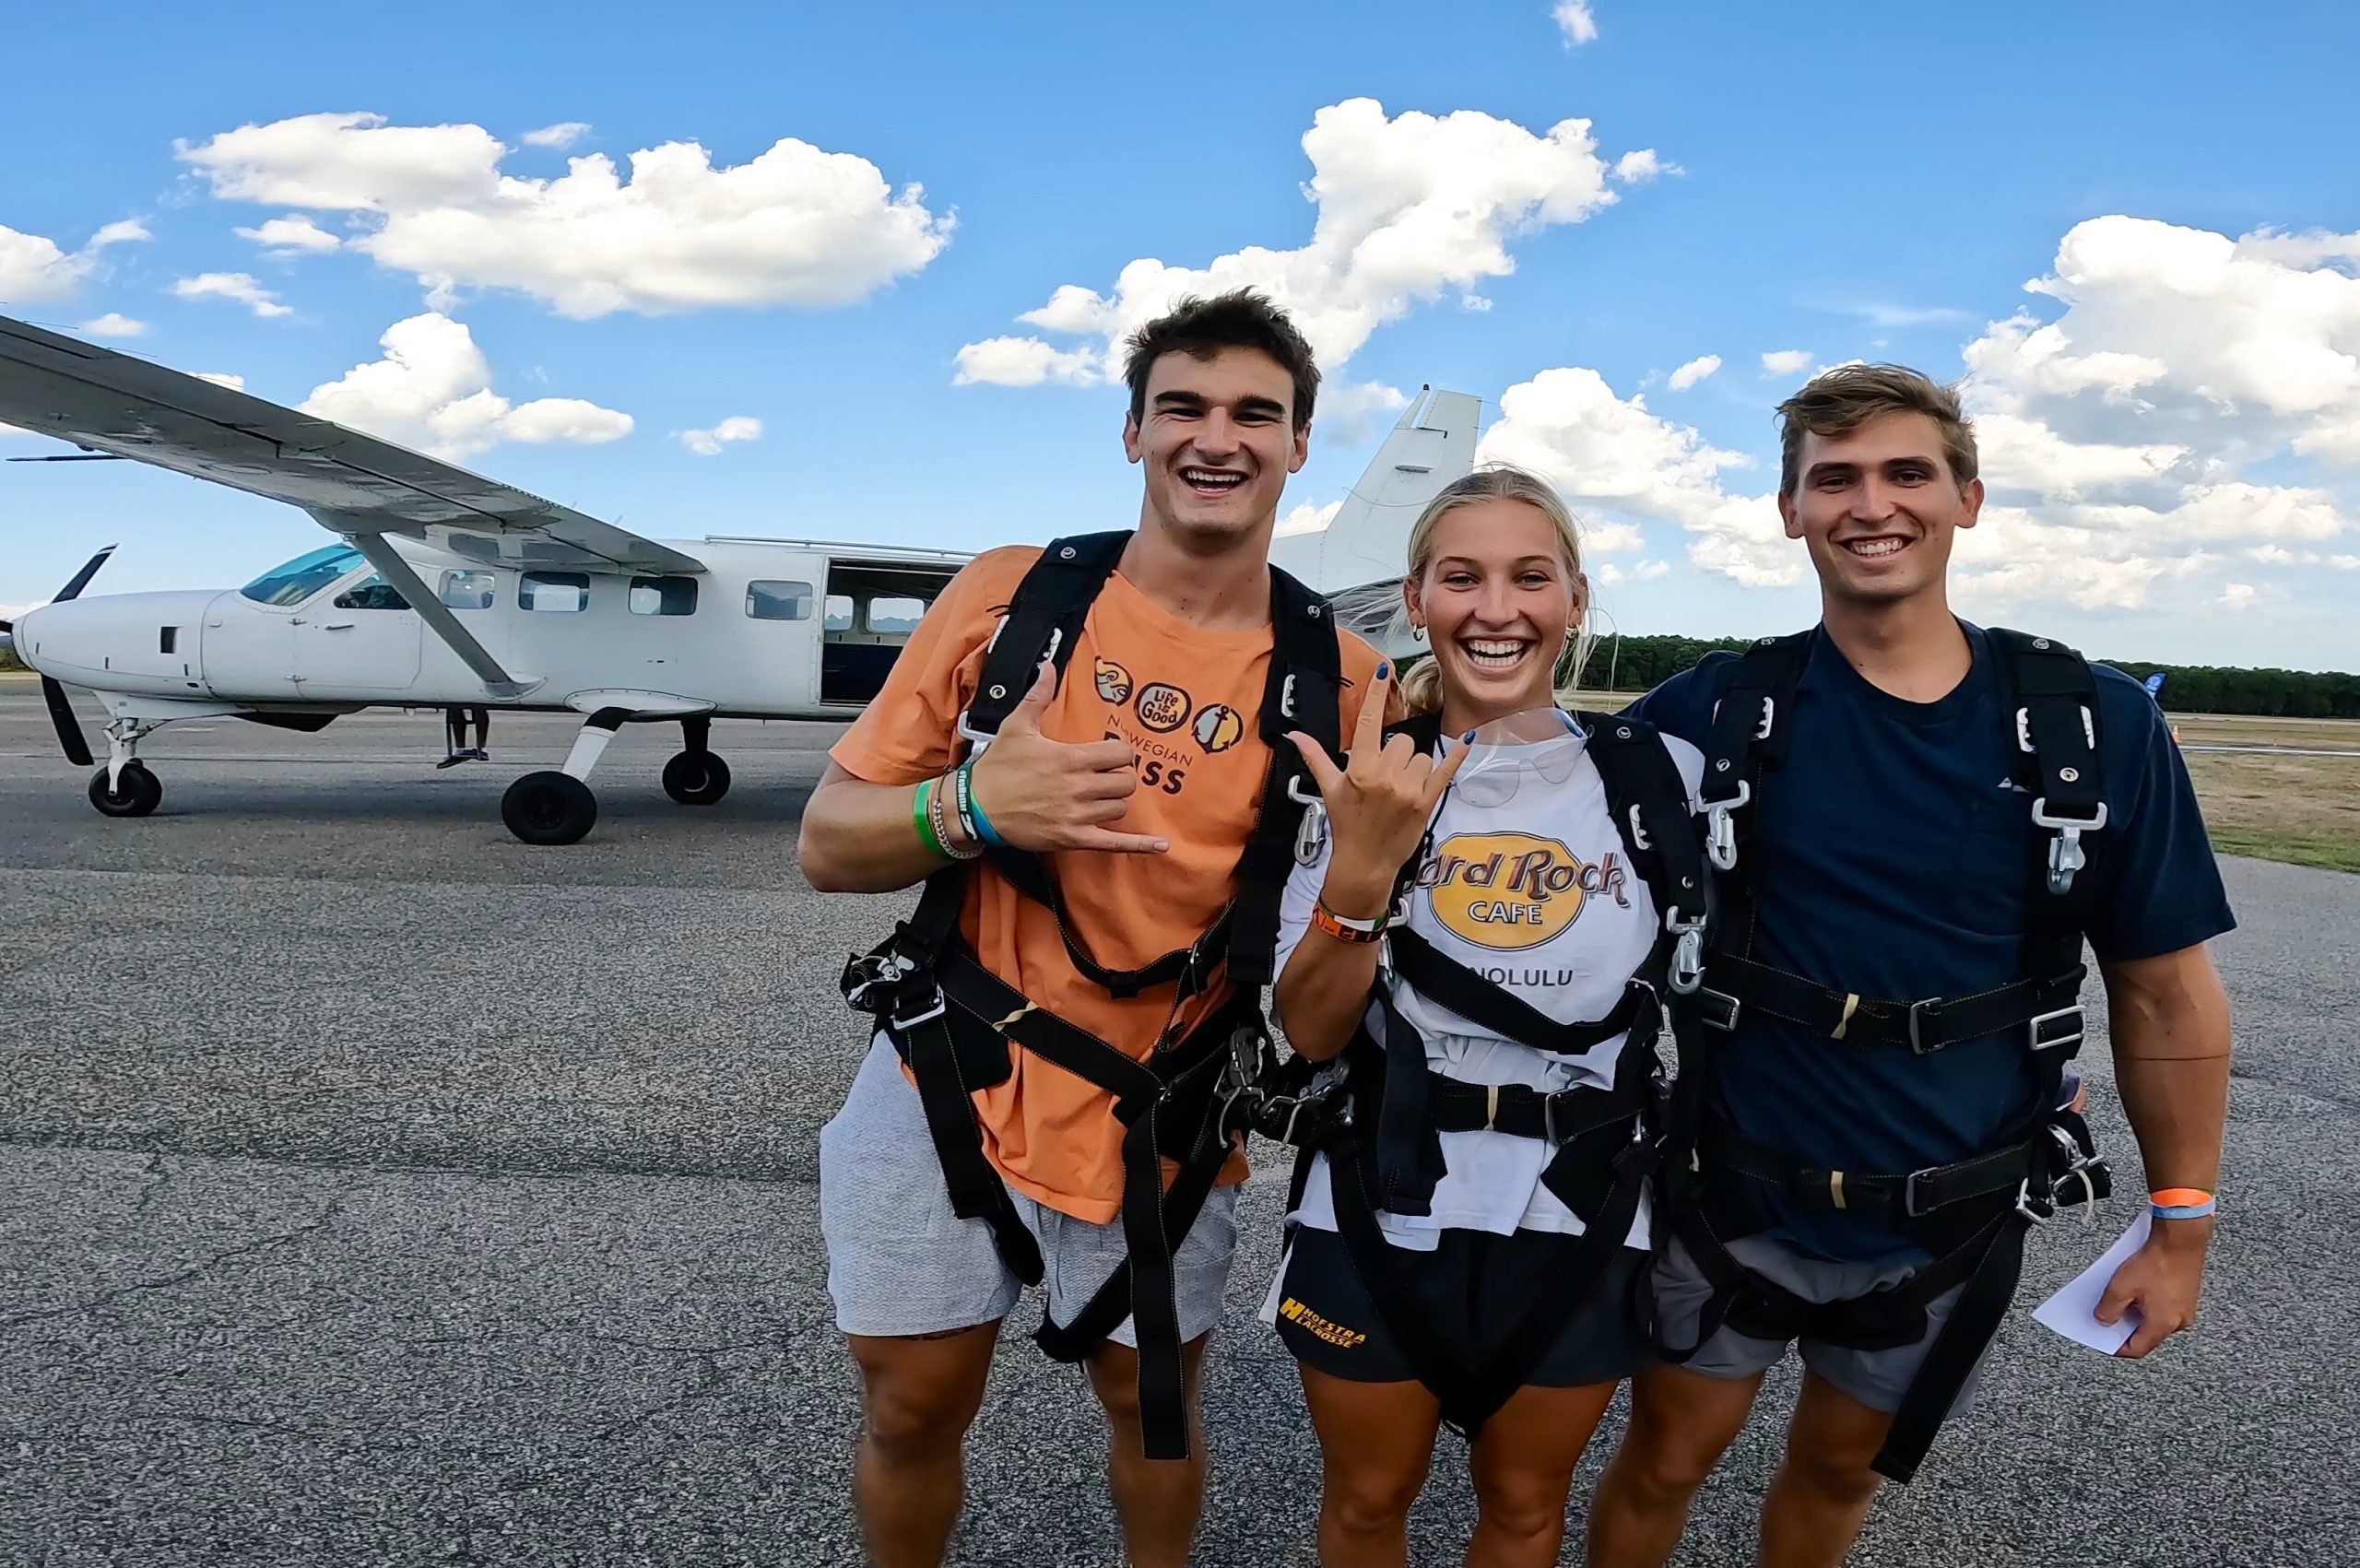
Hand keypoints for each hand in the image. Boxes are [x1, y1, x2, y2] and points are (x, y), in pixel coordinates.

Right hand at [967, 663, 1168, 854]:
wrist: (976, 807)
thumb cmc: (997, 766)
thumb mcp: (1016, 726)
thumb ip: (1038, 696)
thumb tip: (1047, 666)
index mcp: (1072, 758)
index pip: (1121, 753)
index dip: (1118, 754)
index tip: (1107, 756)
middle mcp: (1080, 787)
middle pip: (1126, 782)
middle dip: (1117, 778)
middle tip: (1101, 778)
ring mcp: (1078, 815)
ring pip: (1120, 808)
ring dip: (1112, 803)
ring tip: (1095, 799)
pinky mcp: (1073, 839)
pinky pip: (1115, 843)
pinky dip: (1140, 844)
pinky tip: (1161, 845)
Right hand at [1287, 665, 1465, 916]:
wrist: (1365, 863)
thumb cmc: (1346, 825)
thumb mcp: (1330, 790)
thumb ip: (1316, 758)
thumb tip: (1295, 735)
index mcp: (1360, 769)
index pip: (1369, 724)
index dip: (1376, 695)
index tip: (1383, 671)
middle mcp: (1385, 776)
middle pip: (1402, 742)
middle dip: (1396, 755)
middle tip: (1385, 779)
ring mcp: (1408, 789)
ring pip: (1422, 756)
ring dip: (1414, 767)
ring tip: (1401, 789)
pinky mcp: (1427, 801)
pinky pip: (1446, 770)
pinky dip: (1456, 756)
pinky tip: (1467, 740)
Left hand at [2096, 1218, 2211, 1357]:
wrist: (2181, 1239)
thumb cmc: (2155, 1263)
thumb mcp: (2120, 1288)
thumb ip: (2108, 1310)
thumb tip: (2103, 1322)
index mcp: (2163, 1325)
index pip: (2138, 1349)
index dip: (2117, 1347)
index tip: (2102, 1340)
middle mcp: (2179, 1321)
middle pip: (2147, 1334)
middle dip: (2124, 1327)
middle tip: (2106, 1316)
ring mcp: (2186, 1308)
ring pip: (2155, 1318)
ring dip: (2135, 1312)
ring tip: (2116, 1299)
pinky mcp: (2187, 1294)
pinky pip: (2163, 1305)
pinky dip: (2146, 1301)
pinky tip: (2134, 1288)